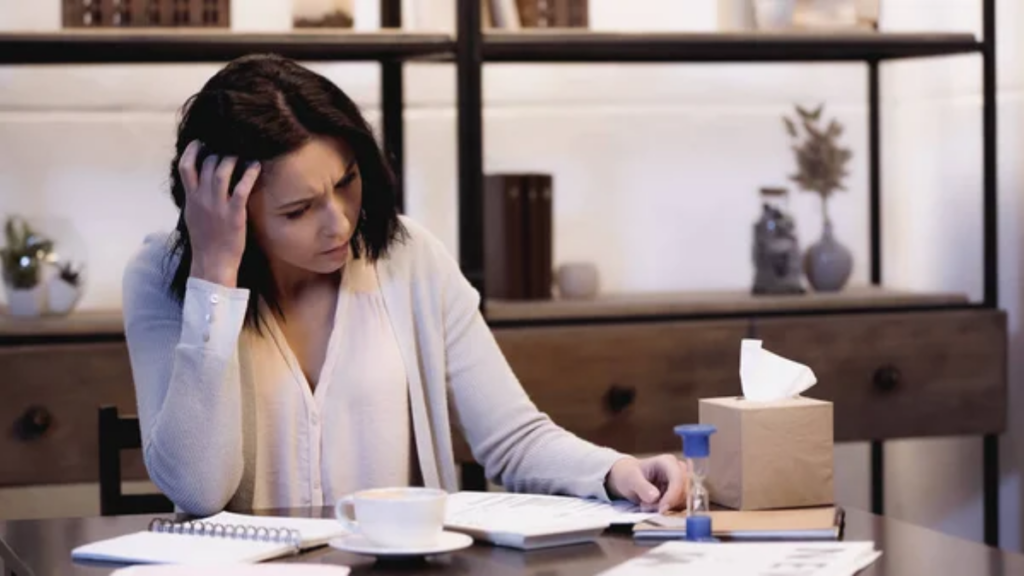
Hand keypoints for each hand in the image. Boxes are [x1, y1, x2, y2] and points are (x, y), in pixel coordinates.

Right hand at [179, 140, 260, 287]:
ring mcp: (217, 206)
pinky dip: (249, 173)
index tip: (201, 141)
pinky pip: (241, 188)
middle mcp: (201, 199)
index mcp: (190, 199)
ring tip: (242, 153)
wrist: (212, 263)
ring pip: (221, 171)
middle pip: (206, 164)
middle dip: (219, 152)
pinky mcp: (234, 214)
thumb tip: (196, 186)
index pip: (185, 167)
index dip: (192, 150)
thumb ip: (194, 200)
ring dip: (232, 158)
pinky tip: (256, 166)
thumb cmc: (205, 242)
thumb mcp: (192, 217)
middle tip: (231, 148)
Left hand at [605, 454, 688, 513]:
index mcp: (667, 462)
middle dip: (667, 503)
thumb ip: (642, 487)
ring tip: (647, 505)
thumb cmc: (629, 474)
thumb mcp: (631, 479)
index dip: (672, 496)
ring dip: (666, 508)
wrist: (628, 478)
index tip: (661, 509)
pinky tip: (653, 506)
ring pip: (683, 501)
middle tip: (647, 506)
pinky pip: (680, 507)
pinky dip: (667, 510)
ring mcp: (681, 482)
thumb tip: (655, 497)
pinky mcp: (680, 493)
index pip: (678, 479)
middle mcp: (678, 470)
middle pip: (684, 492)